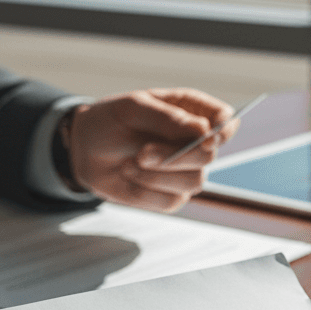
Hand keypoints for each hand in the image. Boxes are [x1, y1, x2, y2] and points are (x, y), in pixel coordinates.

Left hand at [65, 88, 235, 211]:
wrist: (85, 150)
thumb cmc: (111, 121)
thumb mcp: (133, 109)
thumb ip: (168, 118)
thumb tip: (203, 130)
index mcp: (191, 112)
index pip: (225, 120)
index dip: (222, 130)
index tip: (204, 137)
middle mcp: (194, 143)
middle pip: (209, 156)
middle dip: (176, 157)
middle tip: (142, 153)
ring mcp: (185, 172)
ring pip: (193, 183)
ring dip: (156, 175)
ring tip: (129, 163)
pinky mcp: (172, 196)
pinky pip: (170, 200)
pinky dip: (145, 191)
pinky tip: (129, 176)